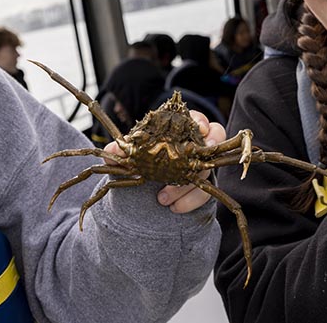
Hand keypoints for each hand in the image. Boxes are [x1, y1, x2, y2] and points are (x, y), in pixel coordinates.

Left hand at [104, 110, 225, 213]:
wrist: (143, 193)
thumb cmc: (141, 162)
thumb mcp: (129, 156)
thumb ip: (119, 151)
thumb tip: (111, 151)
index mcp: (181, 131)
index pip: (198, 120)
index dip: (202, 123)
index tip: (200, 129)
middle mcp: (195, 148)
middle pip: (214, 140)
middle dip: (211, 146)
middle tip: (199, 157)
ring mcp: (201, 168)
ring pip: (208, 170)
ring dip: (188, 183)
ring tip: (163, 196)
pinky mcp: (202, 188)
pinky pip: (204, 194)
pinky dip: (189, 201)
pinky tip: (173, 207)